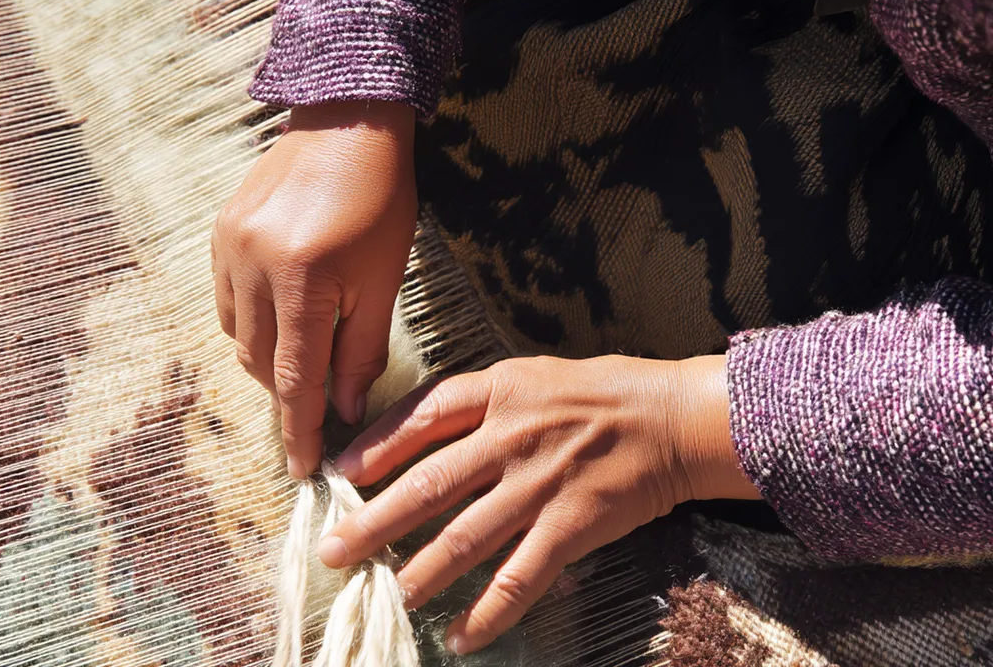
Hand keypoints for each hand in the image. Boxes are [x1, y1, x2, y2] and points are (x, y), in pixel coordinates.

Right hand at [213, 101, 417, 478]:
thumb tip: (348, 411)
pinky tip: (281, 312)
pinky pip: (226, 302)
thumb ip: (361, 349)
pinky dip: (252, 322)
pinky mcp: (219, 234)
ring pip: (239, 336)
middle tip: (322, 403)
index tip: (302, 470)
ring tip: (306, 349)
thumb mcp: (384, 280)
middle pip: (261, 363)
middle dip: (289, 392)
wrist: (348, 124)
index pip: (295, 378)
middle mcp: (254, 265)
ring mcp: (229, 247)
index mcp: (304, 279)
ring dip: (270, 358)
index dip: (300, 430)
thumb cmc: (381, 201)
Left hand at [319, 354, 759, 653]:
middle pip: (428, 484)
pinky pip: (519, 577)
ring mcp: (540, 483)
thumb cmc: (606, 393)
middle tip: (334, 551)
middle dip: (374, 521)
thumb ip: (480, 401)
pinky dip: (487, 612)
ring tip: (389, 596)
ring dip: (420, 572)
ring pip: (464, 537)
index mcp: (499, 391)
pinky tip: (460, 636)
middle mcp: (511, 436)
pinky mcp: (572, 525)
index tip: (339, 473)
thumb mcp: (533, 376)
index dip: (374, 446)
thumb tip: (422, 432)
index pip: (421, 416)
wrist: (678, 418)